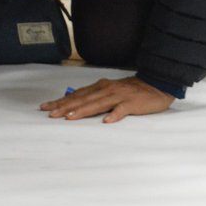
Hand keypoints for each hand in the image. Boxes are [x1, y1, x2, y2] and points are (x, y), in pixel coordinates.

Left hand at [40, 76, 174, 122]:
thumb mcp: (113, 90)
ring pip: (98, 103)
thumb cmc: (134, 90)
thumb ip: (97, 95)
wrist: (158, 84)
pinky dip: (114, 114)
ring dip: (84, 110)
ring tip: (70, 117)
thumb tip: (78, 102)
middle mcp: (107, 89)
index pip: (78, 94)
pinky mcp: (132, 103)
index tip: (46, 107)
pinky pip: (122, 109)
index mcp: (102, 87)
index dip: (61, 101)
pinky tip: (107, 121)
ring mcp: (120, 96)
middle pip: (83, 99)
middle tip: (51, 114)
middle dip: (66, 106)